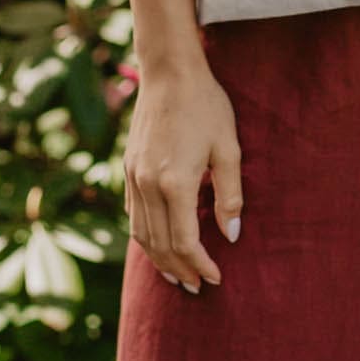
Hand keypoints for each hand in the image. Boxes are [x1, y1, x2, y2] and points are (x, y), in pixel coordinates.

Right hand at [123, 57, 243, 294]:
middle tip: (197, 287)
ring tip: (177, 276)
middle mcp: (148, 184)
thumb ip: (230, 196)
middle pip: (160, 244)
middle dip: (179, 270)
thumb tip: (231, 236)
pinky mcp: (128, 170)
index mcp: (176, 182)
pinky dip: (145, 237)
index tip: (216, 278)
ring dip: (159, 259)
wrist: (169, 73)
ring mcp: (134, 177)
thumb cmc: (207, 106)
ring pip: (141, 234)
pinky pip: (133, 215)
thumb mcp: (229, 149)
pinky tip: (158, 245)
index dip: (200, 264)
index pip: (185, 241)